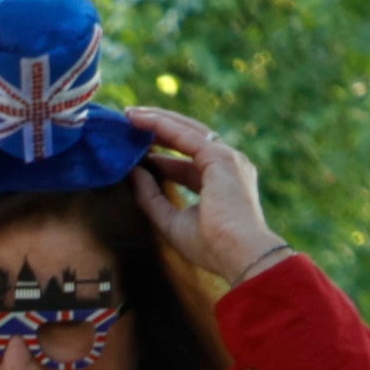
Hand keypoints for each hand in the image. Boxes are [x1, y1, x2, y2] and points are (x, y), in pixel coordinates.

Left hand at [122, 106, 285, 286]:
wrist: (239, 254)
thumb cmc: (212, 246)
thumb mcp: (171, 220)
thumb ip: (151, 197)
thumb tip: (132, 172)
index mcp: (223, 183)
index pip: (188, 164)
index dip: (161, 158)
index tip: (136, 154)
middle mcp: (228, 165)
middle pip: (189, 139)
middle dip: (160, 130)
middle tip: (130, 122)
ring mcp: (228, 158)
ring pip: (188, 130)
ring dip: (158, 121)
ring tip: (130, 115)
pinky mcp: (222, 157)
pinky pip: (186, 135)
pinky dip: (161, 125)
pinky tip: (139, 120)